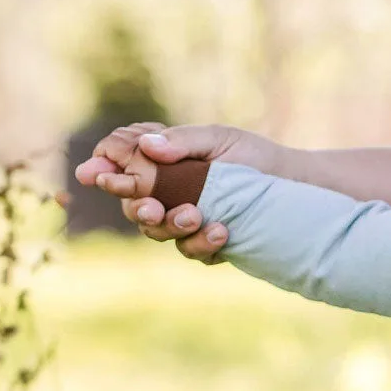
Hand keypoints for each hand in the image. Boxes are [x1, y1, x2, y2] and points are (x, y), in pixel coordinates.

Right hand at [73, 123, 274, 260]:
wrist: (292, 183)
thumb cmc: (251, 155)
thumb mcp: (217, 139)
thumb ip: (182, 141)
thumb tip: (148, 146)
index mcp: (160, 162)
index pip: (118, 165)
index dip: (102, 170)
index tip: (98, 176)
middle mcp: (166, 193)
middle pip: (132, 206)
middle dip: (139, 209)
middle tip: (152, 207)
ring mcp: (184, 220)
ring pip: (157, 232)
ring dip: (172, 226)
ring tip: (196, 215)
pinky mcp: (206, 243)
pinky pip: (193, 250)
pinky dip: (204, 243)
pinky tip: (222, 231)